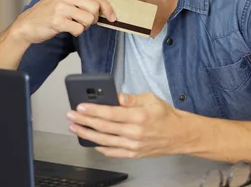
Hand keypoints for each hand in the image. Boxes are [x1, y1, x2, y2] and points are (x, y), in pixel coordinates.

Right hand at [13, 0, 115, 43]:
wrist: (28, 24)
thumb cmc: (49, 11)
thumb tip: (107, 8)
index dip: (107, 8)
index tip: (112, 17)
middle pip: (95, 8)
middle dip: (94, 18)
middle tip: (83, 21)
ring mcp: (60, 6)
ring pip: (89, 19)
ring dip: (84, 26)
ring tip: (72, 23)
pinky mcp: (57, 21)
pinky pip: (79, 29)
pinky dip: (76, 32)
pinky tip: (67, 28)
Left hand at [66, 92, 186, 157]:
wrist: (180, 135)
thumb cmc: (165, 115)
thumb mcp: (150, 98)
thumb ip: (130, 99)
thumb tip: (114, 96)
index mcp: (139, 116)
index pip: (110, 113)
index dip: (93, 110)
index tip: (80, 106)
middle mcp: (134, 132)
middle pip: (103, 127)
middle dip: (84, 120)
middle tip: (71, 115)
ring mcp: (133, 145)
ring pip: (104, 141)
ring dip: (87, 134)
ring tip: (75, 127)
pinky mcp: (133, 154)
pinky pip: (112, 152)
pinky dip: (100, 148)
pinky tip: (90, 142)